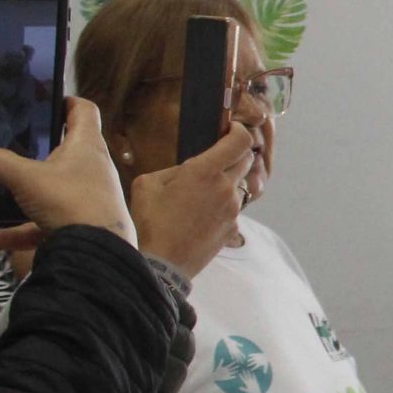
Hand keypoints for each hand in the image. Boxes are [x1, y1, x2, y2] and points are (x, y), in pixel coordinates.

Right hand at [0, 100, 134, 250]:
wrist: (98, 253)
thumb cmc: (70, 202)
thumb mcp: (26, 178)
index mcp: (87, 146)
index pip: (84, 110)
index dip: (66, 100)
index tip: (45, 99)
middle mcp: (93, 168)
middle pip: (65, 149)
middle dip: (38, 147)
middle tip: (11, 142)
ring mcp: (89, 197)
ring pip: (53, 189)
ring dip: (26, 193)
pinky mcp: (81, 224)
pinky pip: (46, 223)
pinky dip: (22, 230)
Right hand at [128, 124, 255, 276]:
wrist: (162, 264)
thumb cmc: (150, 222)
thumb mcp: (148, 184)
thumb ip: (173, 170)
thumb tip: (187, 172)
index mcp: (205, 172)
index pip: (239, 142)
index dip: (238, 131)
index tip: (230, 128)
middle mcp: (226, 188)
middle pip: (245, 161)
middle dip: (234, 154)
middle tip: (216, 156)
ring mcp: (233, 210)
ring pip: (238, 185)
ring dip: (226, 181)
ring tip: (201, 191)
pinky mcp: (234, 228)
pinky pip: (233, 208)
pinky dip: (222, 204)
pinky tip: (200, 214)